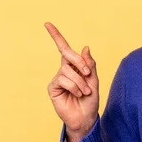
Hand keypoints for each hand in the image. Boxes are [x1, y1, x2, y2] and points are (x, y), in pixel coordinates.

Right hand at [45, 22, 99, 141]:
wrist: (86, 117)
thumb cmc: (90, 100)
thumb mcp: (94, 80)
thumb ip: (89, 64)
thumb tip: (85, 47)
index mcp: (74, 66)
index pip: (63, 48)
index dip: (56, 35)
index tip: (47, 23)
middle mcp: (64, 70)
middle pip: (68, 54)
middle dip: (79, 62)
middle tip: (87, 73)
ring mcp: (57, 78)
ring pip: (67, 70)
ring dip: (80, 81)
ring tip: (84, 92)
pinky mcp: (53, 87)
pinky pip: (63, 80)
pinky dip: (74, 87)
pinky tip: (77, 94)